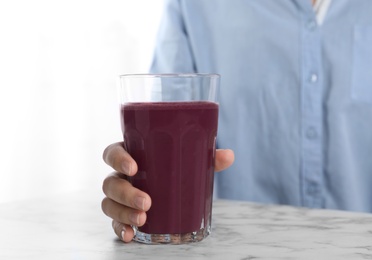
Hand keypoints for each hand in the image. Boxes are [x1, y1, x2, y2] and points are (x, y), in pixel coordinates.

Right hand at [101, 142, 233, 241]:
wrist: (177, 189)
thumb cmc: (178, 170)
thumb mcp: (191, 163)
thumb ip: (208, 158)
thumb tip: (228, 156)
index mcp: (133, 156)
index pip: (113, 153)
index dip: (117, 159)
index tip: (134, 167)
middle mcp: (122, 176)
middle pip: (110, 182)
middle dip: (126, 193)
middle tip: (148, 202)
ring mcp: (120, 197)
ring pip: (108, 203)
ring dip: (123, 212)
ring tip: (143, 219)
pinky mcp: (123, 215)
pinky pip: (114, 222)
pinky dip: (119, 229)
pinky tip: (130, 234)